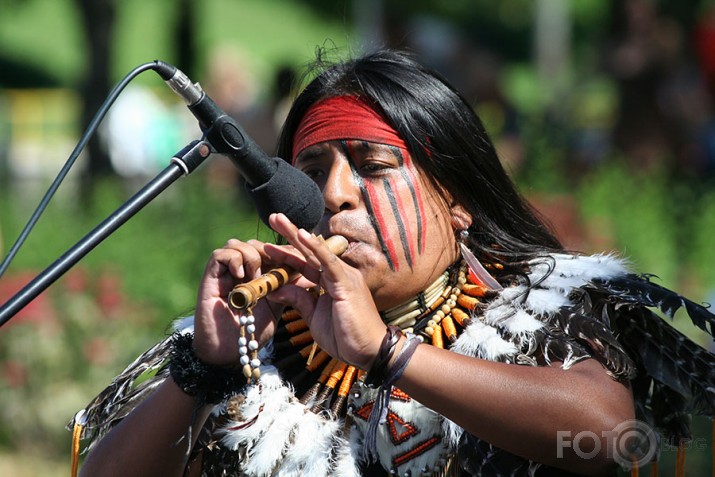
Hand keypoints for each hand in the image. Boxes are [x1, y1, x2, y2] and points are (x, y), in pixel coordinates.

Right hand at [192, 237, 300, 366]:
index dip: (284, 251)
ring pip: (238, 244)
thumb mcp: (276, 307)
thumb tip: (310, 274)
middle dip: (270, 252)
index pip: (271, 251)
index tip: (298, 260)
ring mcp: (224, 272)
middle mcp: (240, 270)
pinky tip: (242, 277)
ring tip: (256, 278)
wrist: (226, 352)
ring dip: (252, 256)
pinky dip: (234, 260)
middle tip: (278, 268)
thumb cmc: (250, 332)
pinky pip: (221, 255)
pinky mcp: (210, 276)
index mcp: (257, 275)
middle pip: (256, 244)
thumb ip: (289, 289)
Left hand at [264, 213, 386, 369]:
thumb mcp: (314, 316)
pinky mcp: (346, 283)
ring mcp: (342, 276)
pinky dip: (315, 248)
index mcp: (330, 282)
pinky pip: (328, 262)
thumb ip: (298, 300)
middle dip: (289, 234)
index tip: (267, 246)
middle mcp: (337, 274)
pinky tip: (302, 235)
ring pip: (315, 252)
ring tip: (278, 220)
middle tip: (273, 217)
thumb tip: (275, 289)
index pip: (305, 264)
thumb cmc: (345, 336)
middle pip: (308, 251)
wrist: (368, 351)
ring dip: (296, 235)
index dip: (286, 254)